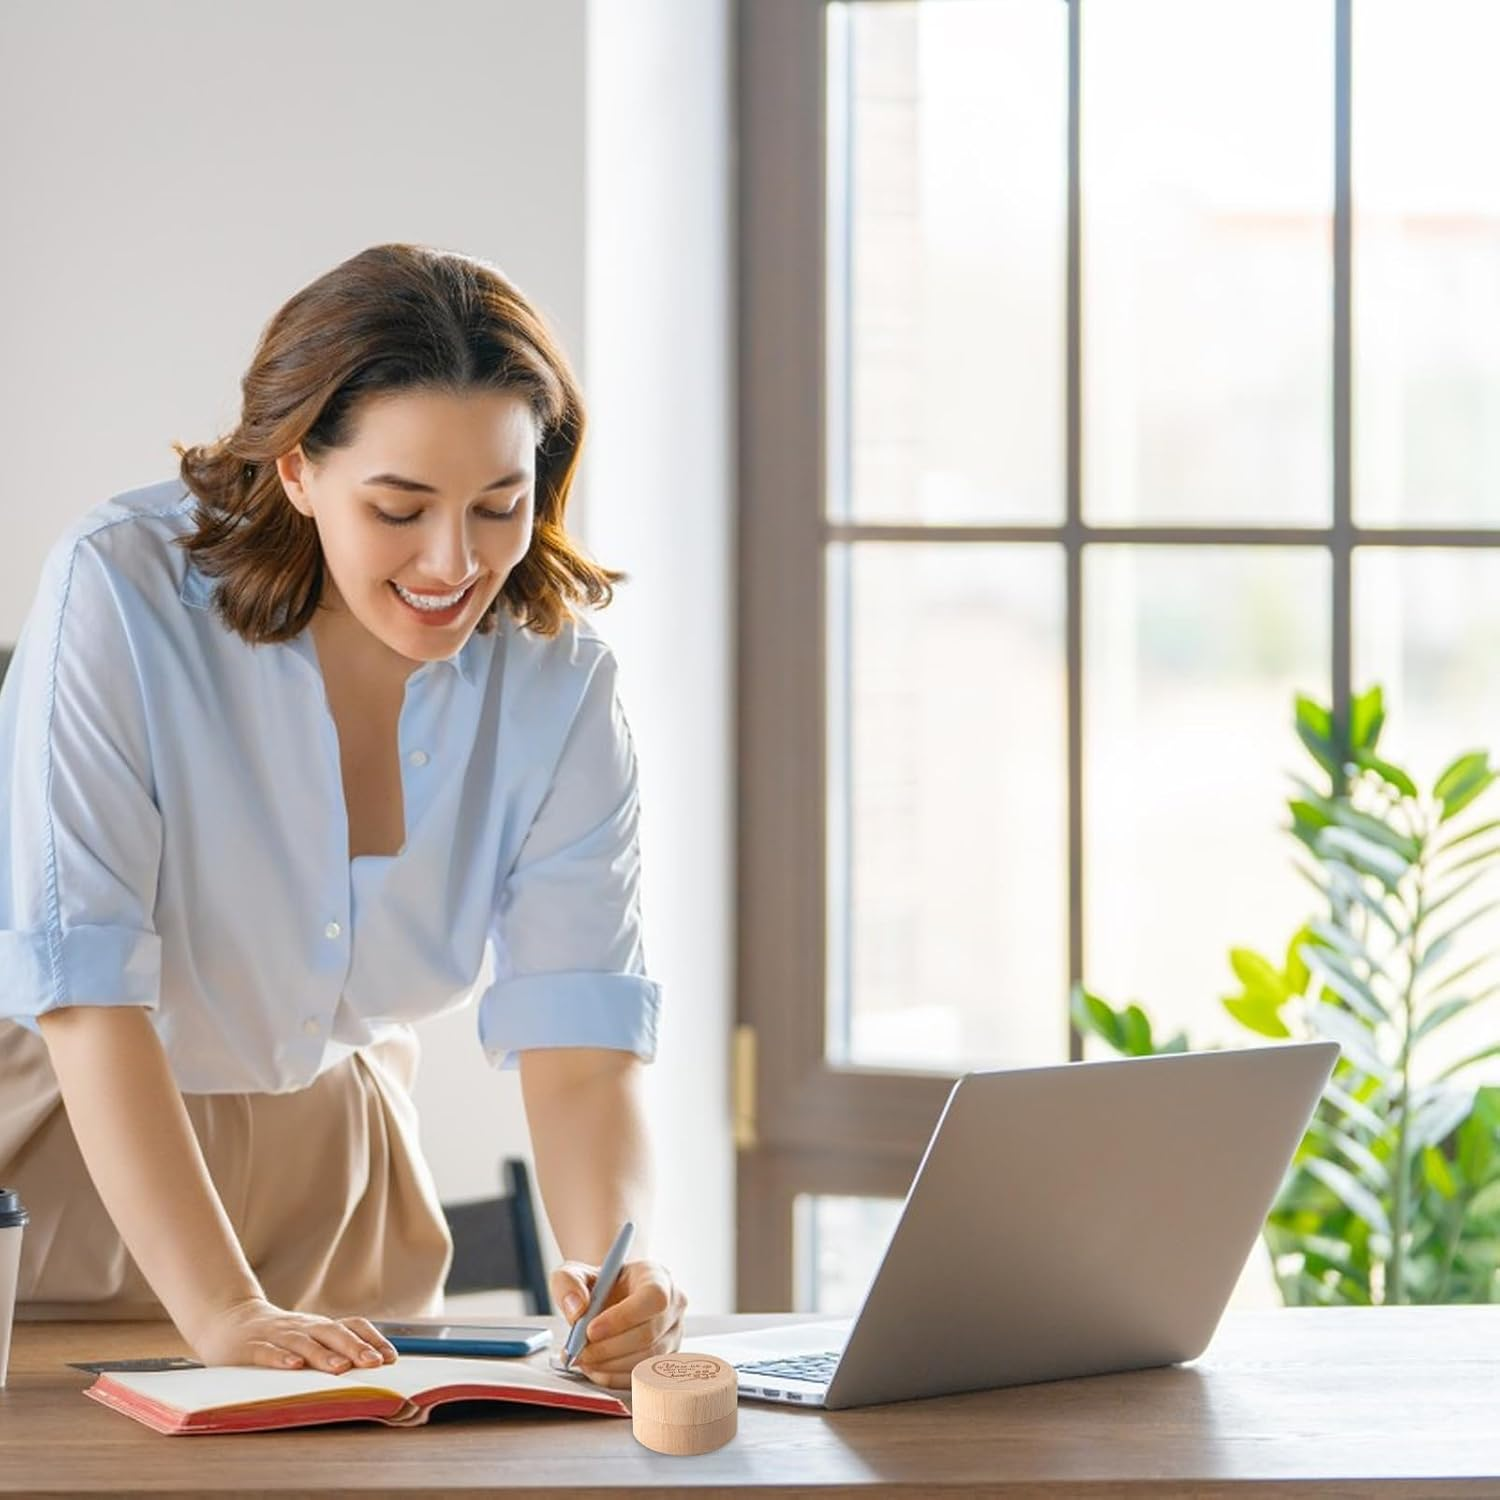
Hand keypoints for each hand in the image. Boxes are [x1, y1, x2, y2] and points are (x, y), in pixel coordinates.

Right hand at [186, 1296, 399, 1373]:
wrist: (228, 1319)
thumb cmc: (277, 1336)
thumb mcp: (307, 1337)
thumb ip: (333, 1348)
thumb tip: (374, 1364)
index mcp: (319, 1326)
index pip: (352, 1325)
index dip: (372, 1339)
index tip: (391, 1358)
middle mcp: (303, 1327)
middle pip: (333, 1333)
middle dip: (356, 1348)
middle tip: (375, 1364)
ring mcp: (277, 1335)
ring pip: (303, 1343)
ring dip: (323, 1356)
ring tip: (341, 1368)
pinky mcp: (250, 1347)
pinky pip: (267, 1351)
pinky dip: (281, 1358)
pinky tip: (293, 1366)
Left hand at [550, 1258, 687, 1389]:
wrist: (611, 1298)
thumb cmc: (599, 1284)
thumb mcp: (576, 1273)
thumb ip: (569, 1283)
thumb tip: (577, 1309)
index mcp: (657, 1277)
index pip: (653, 1297)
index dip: (623, 1317)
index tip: (590, 1329)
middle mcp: (673, 1306)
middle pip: (648, 1334)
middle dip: (608, 1348)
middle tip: (579, 1352)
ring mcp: (673, 1335)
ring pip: (645, 1359)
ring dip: (609, 1365)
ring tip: (584, 1359)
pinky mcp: (665, 1360)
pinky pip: (642, 1376)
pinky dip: (614, 1377)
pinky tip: (595, 1368)